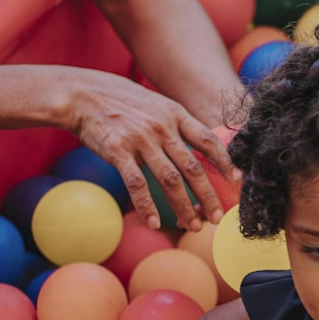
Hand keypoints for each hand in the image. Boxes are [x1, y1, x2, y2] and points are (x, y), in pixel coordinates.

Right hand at [63, 69, 239, 231]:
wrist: (81, 93)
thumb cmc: (122, 102)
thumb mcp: (157, 106)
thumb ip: (178, 126)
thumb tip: (200, 152)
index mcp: (176, 115)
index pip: (209, 141)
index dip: (226, 163)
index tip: (237, 182)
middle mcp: (162, 127)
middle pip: (193, 168)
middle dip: (208, 196)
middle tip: (216, 218)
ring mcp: (141, 139)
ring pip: (170, 180)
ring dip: (184, 207)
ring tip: (193, 226)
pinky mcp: (118, 151)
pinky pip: (137, 184)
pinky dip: (147, 206)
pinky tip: (154, 223)